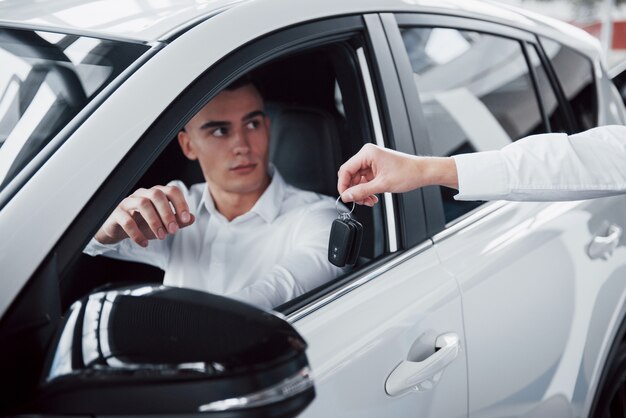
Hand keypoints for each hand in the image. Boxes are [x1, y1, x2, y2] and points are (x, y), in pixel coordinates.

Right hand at [95, 185, 194, 246]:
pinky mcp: (117, 214)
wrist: (118, 230)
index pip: (172, 190)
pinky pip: (127, 220)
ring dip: (154, 222)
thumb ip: (177, 221)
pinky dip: (137, 233)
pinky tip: (144, 243)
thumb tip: (192, 218)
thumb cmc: (142, 224)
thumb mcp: (163, 224)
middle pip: (156, 194)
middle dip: (167, 213)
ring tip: (160, 237)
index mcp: (156, 194)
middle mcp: (142, 194)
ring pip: (142, 203)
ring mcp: (128, 202)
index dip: (181, 203)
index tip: (186, 219)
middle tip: (173, 231)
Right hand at [337, 144, 457, 205]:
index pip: (346, 170)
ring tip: (369, 200)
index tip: (345, 197)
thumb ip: (362, 191)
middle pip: (350, 176)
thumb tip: (347, 196)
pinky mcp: (375, 169)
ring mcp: (371, 162)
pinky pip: (364, 181)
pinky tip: (372, 197)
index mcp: (367, 153)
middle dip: (354, 191)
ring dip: (361, 192)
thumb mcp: (382, 185)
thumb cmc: (408, 172)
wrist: (422, 173)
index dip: (343, 185)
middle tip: (358, 201)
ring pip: (357, 180)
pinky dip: (367, 191)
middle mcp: (368, 156)